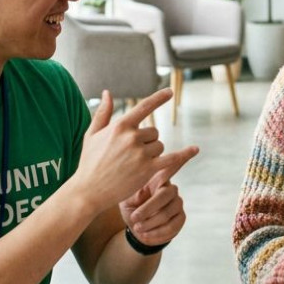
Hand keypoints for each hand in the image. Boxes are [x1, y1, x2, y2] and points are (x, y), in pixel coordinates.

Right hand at [70, 89, 177, 210]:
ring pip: (160, 146)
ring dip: (152, 154)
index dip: (159, 98)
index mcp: (120, 126)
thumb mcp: (92, 134)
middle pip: (154, 132)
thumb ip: (103, 112)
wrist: (88, 191)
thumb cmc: (89, 162)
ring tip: (133, 165)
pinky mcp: (147, 169)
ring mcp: (141, 153)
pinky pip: (171, 159)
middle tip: (130, 156)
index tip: (170, 92)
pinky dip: (183, 155)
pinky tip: (195, 149)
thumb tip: (107, 92)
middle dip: (147, 141)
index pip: (144, 106)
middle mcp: (132, 137)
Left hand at [119, 145, 198, 247]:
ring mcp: (177, 203)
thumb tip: (137, 182)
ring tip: (137, 227)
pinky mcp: (181, 218)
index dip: (184, 157)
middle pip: (165, 194)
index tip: (195, 148)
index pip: (172, 167)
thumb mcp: (126, 196)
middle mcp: (171, 189)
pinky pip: (172, 226)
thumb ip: (133, 188)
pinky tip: (145, 234)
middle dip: (149, 208)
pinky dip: (156, 232)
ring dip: (150, 222)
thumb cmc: (130, 206)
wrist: (135, 228)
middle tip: (134, 217)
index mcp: (158, 180)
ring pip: (168, 212)